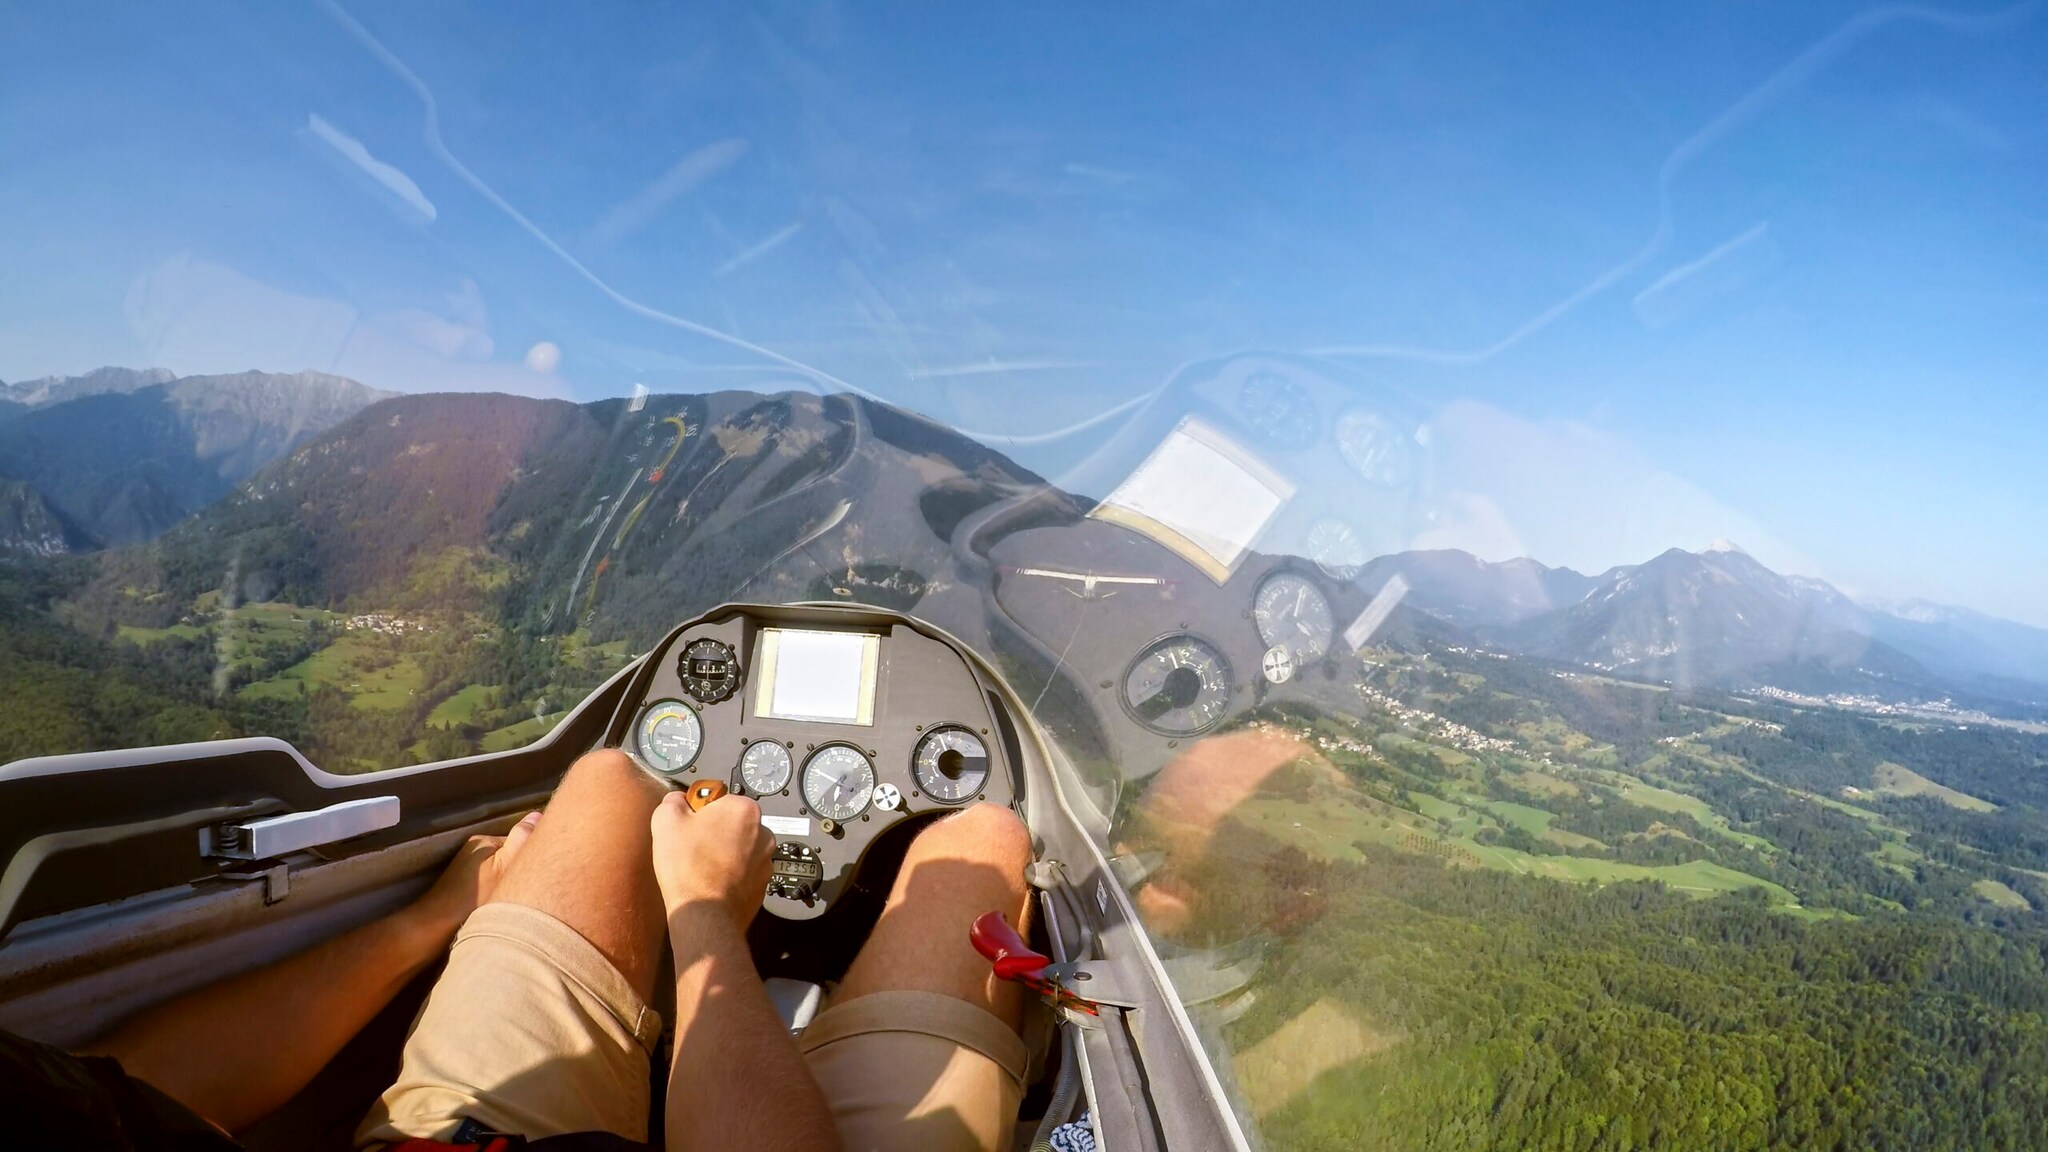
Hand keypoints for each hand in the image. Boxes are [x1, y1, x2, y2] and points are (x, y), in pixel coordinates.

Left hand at [411, 810, 539, 936]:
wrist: (435, 927)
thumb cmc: (472, 898)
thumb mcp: (503, 867)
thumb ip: (520, 840)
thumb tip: (536, 814)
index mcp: (485, 841)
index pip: (521, 842)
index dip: (533, 858)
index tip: (539, 875)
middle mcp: (475, 852)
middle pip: (511, 857)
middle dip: (521, 871)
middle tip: (527, 890)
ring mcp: (469, 870)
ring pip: (503, 872)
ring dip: (511, 884)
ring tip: (514, 900)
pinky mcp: (466, 887)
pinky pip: (492, 884)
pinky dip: (499, 893)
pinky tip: (500, 906)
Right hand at [651, 791, 774, 930]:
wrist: (706, 915)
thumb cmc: (688, 867)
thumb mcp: (666, 822)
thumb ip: (672, 801)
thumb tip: (678, 800)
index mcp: (743, 808)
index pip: (714, 798)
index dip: (694, 811)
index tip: (685, 827)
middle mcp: (763, 830)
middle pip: (729, 822)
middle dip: (711, 831)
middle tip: (690, 847)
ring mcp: (766, 858)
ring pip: (737, 846)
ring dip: (722, 851)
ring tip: (700, 867)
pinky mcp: (763, 882)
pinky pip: (743, 869)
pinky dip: (730, 872)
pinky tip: (711, 881)